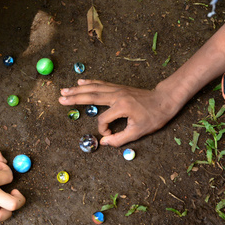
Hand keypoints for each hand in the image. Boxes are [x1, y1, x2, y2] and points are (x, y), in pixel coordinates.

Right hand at [59, 79, 177, 146]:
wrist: (164, 100)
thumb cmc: (154, 116)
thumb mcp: (139, 132)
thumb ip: (120, 139)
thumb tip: (104, 142)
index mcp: (122, 107)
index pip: (103, 119)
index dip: (103, 130)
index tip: (109, 135)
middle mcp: (117, 95)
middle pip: (91, 96)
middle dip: (75, 98)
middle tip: (60, 99)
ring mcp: (117, 89)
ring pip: (94, 88)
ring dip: (77, 89)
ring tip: (64, 90)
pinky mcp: (118, 87)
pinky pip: (100, 84)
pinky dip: (89, 83)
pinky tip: (80, 82)